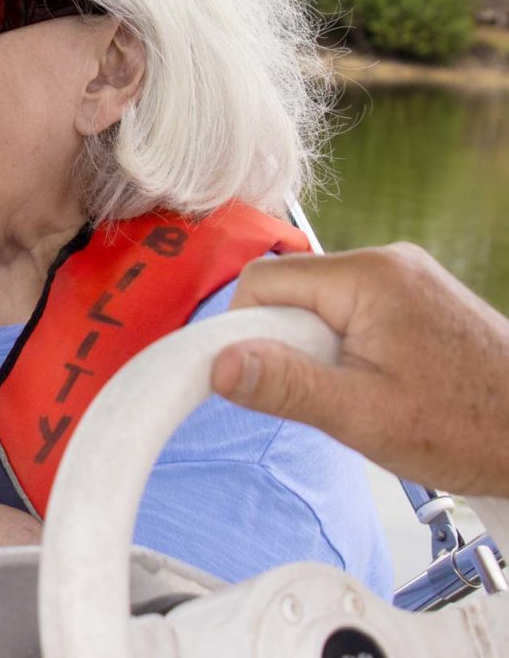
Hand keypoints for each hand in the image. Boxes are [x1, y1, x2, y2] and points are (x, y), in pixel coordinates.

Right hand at [210, 243, 508, 496]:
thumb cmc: (470, 426)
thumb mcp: (363, 415)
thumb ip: (286, 385)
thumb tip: (219, 365)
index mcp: (367, 276)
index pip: (264, 281)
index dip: (244, 329)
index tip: (254, 375)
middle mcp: (385, 261)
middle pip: (291, 288)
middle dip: (287, 341)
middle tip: (322, 392)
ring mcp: (404, 274)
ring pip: (319, 299)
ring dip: (316, 345)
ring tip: (354, 390)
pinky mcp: (414, 293)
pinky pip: (350, 306)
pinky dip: (344, 343)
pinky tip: (374, 379)